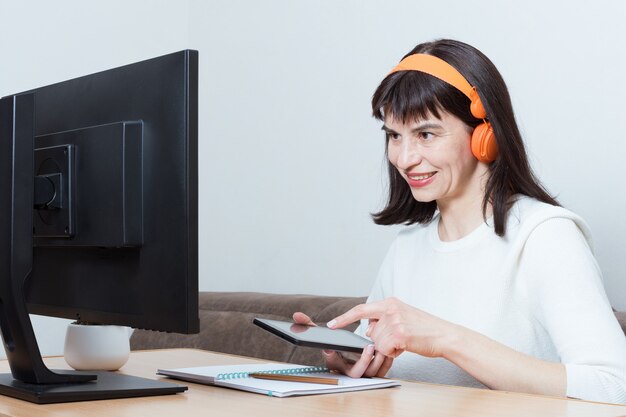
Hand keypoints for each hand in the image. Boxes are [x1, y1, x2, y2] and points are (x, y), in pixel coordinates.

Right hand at [292, 312, 393, 377]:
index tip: (332, 348)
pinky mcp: (376, 370)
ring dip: (380, 360)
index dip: (334, 358)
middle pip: (357, 373)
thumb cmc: (336, 342)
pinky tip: (390, 347)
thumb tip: (297, 316)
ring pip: (373, 372)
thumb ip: (308, 325)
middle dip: (363, 361)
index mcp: (335, 362)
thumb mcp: (322, 334)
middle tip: (369, 346)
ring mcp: (363, 371)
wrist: (352, 349)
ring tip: (382, 345)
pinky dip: (388, 360)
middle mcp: (349, 369)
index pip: (334, 364)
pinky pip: (384, 370)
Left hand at [327, 297, 455, 358]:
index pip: (361, 309)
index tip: (331, 325)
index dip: (344, 318)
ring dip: (389, 347)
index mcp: (390, 302)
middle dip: (381, 340)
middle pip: (371, 332)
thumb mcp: (402, 316)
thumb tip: (368, 329)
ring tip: (406, 341)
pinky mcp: (399, 334)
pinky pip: (385, 349)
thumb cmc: (424, 329)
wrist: (444, 335)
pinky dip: (394, 352)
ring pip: (377, 342)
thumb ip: (384, 320)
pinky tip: (406, 346)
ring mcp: (394, 321)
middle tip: (400, 338)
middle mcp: (391, 309)